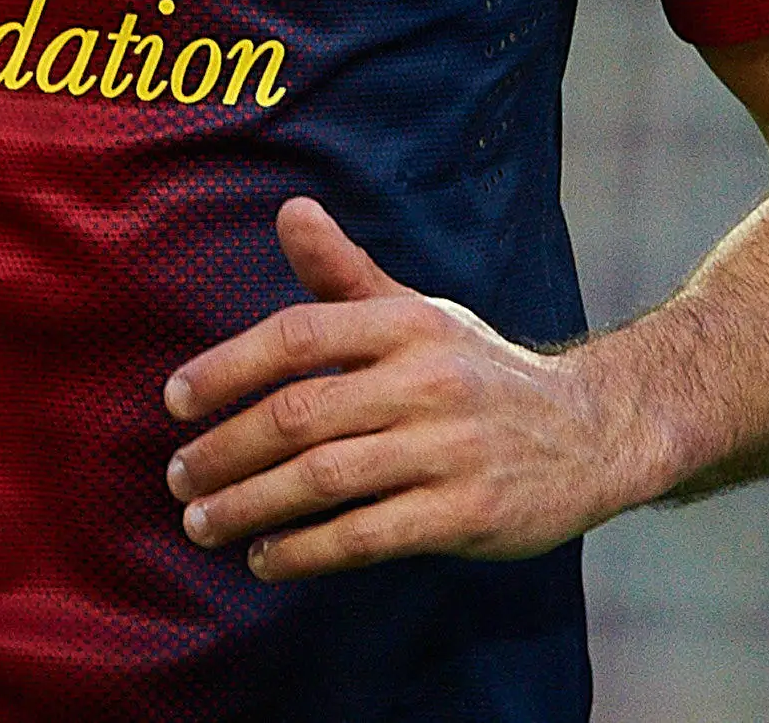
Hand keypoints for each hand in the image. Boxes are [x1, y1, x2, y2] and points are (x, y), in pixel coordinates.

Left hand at [162, 197, 658, 580]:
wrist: (594, 431)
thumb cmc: (482, 370)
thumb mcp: (420, 313)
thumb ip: (346, 274)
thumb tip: (290, 211)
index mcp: (407, 324)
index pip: (298, 334)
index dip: (226, 367)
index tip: (174, 400)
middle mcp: (426, 380)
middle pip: (299, 414)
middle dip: (224, 450)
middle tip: (179, 477)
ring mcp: (448, 449)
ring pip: (323, 479)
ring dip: (249, 505)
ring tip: (202, 522)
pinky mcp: (466, 513)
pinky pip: (365, 536)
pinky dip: (305, 550)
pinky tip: (265, 557)